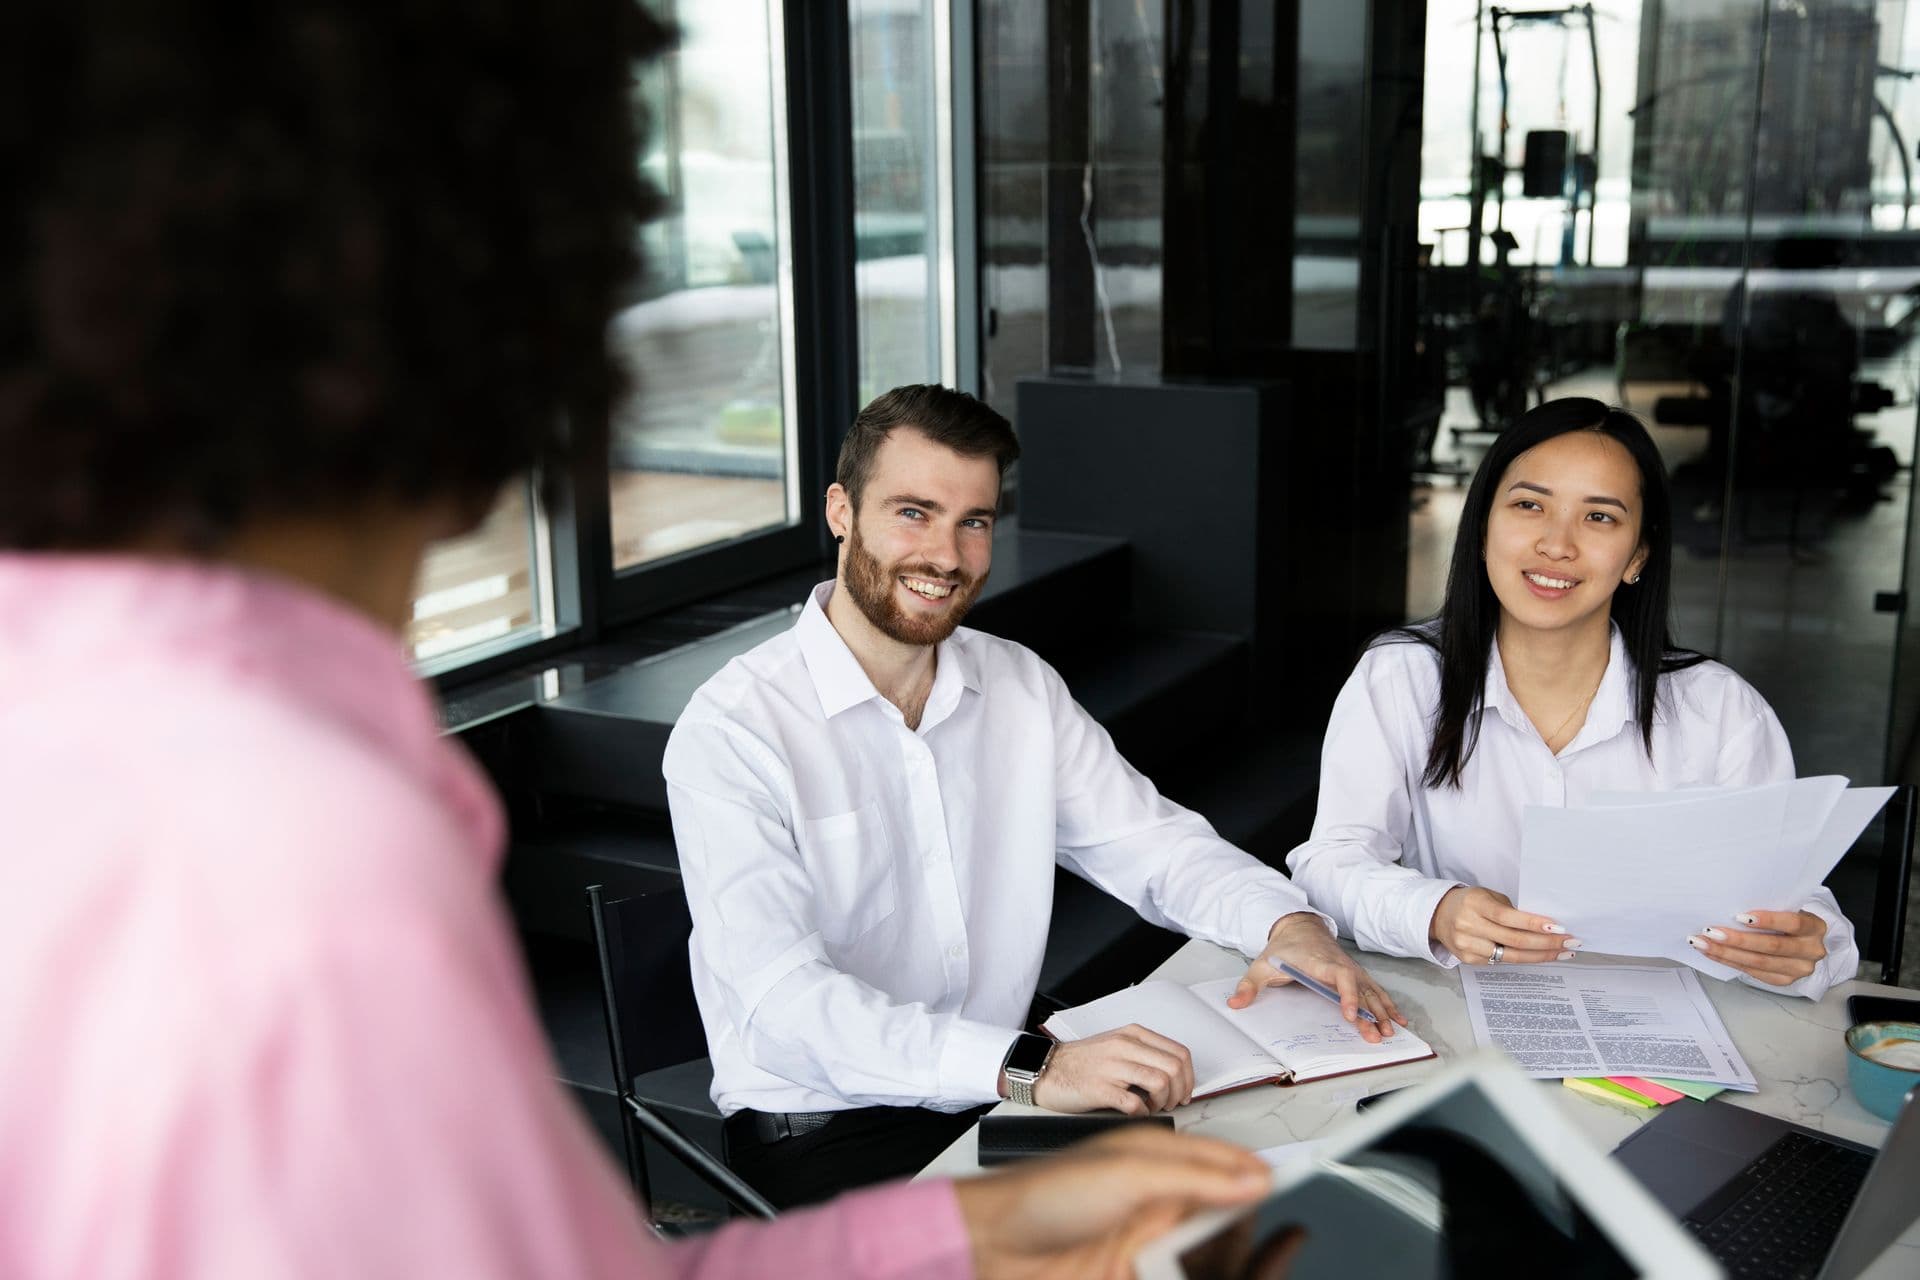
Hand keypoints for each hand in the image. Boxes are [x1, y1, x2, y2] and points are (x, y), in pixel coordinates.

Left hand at [952, 1126, 1271, 1279]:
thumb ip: (1193, 1176)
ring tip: (1245, 1263)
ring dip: (1221, 1257)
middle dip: (1245, 1224)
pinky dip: (1192, 1274)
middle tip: (1276, 1240)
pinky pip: (1177, 1275)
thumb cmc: (1041, 1195)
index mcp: (1156, 1157)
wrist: (992, 1244)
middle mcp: (1155, 1197)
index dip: (1257, 1174)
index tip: (1295, 1185)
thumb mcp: (1126, 1174)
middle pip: (1222, 1211)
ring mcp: (1145, 1238)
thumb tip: (1251, 1177)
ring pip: (1204, 1250)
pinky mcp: (1133, 1271)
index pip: (1223, 1163)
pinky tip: (1201, 1273)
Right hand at [1031, 1025, 1195, 1112]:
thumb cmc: (1081, 1062)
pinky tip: (1137, 1113)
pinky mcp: (1099, 1088)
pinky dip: (1143, 1113)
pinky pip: (1135, 1103)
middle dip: (1181, 1092)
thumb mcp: (1117, 1045)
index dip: (1189, 1077)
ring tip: (1155, 1107)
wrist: (1045, 1069)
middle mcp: (1124, 1047)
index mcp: (1132, 1035)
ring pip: (1160, 1082)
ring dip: (1164, 1102)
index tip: (1185, 1091)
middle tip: (1173, 1103)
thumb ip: (1144, 1053)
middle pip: (1175, 1068)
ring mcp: (1112, 1067)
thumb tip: (1176, 1076)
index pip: (1180, 1052)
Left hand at [1228, 912, 1407, 1042]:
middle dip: (1370, 1013)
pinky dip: (1387, 1004)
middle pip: (1360, 989)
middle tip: (1376, 1036)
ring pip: (1371, 991)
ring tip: (1390, 1032)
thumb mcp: (1261, 965)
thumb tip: (1234, 1003)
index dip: (1347, 994)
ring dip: (1382, 1011)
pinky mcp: (1355, 974)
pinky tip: (1397, 1019)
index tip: (1350, 1015)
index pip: (1339, 976)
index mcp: (1319, 962)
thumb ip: (1249, 985)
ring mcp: (1350, 969)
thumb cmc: (1282, 948)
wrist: (1299, 927)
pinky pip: (1374, 989)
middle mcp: (1339, 965)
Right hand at [1429, 886, 1575, 966]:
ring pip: (1511, 956)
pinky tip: (1540, 956)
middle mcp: (1469, 926)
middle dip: (1547, 943)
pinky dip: (1524, 959)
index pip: (1509, 917)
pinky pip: (1502, 962)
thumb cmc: (1469, 902)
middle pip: (1514, 940)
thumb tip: (1543, 925)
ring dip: (1541, 956)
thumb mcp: (1487, 896)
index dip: (1535, 924)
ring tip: (1563, 953)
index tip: (1559, 928)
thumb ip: (1510, 910)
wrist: (1437, 915)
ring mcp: (1468, 945)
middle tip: (1570, 942)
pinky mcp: (1468, 960)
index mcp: (1475, 904)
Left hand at [1688, 909, 1827, 986]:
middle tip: (1711, 932)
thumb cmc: (1786, 918)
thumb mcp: (1785, 908)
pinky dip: (1728, 961)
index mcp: (1815, 927)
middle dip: (1738, 940)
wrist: (1800, 940)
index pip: (1793, 923)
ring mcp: (1799, 969)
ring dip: (1726, 953)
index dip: (1767, 920)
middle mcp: (1812, 950)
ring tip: (1702, 943)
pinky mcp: (1784, 980)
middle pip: (1772, 946)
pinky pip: (1752, 972)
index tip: (1739, 916)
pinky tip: (1711, 953)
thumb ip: (1768, 907)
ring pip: (1759, 962)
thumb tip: (1728, 905)